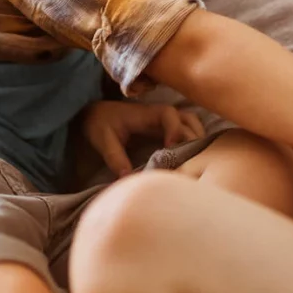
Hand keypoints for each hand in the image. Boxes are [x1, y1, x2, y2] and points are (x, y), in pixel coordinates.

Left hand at [80, 102, 204, 176]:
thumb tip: (128, 178)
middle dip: (194, 137)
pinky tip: (189, 161)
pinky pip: (186, 132)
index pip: (169, 115)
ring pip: (192, 124)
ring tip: (194, 161)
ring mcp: (165, 122)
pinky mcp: (165, 130)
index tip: (170, 147)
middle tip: (190, 160)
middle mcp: (160, 115)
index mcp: (147, 114)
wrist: (95, 115)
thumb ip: (114, 157)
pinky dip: (192, 142)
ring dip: (197, 139)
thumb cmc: (99, 123)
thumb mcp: (103, 139)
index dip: (174, 129)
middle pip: (189, 119)